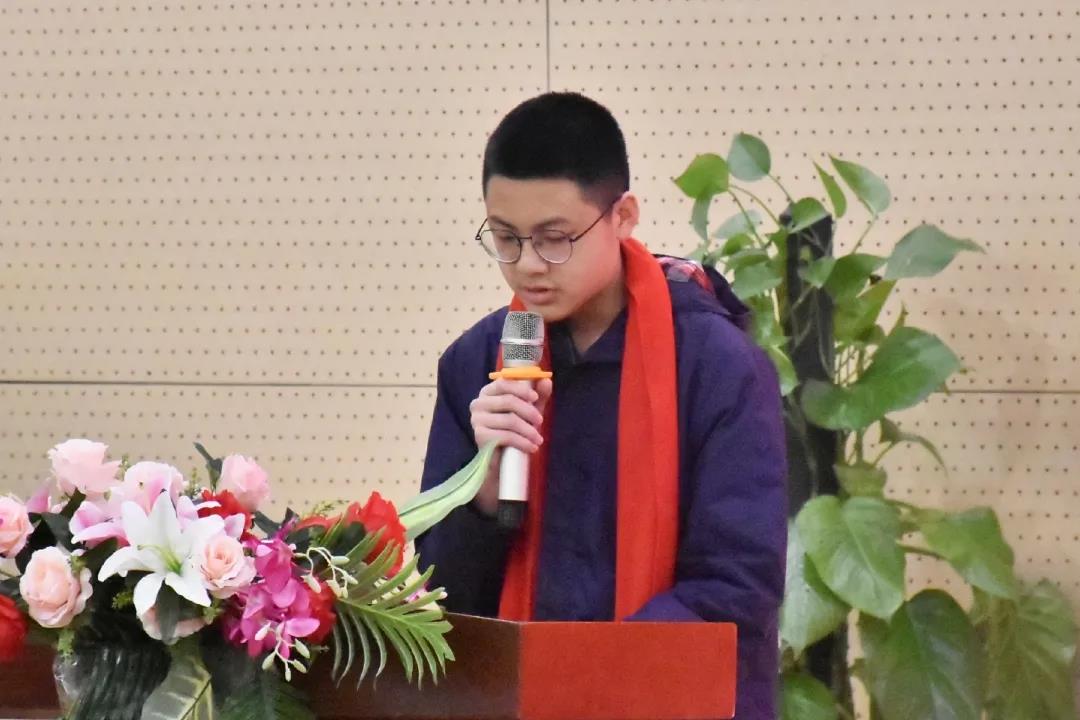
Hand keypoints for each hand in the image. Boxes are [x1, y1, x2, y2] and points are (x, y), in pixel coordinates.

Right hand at [469, 377, 552, 514]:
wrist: (501, 461)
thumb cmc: (514, 431)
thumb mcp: (528, 411)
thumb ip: (538, 397)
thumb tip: (547, 381)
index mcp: (488, 392)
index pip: (504, 383)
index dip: (522, 388)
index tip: (536, 397)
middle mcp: (478, 403)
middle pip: (508, 401)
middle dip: (529, 411)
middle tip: (541, 422)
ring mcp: (477, 420)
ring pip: (510, 420)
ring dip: (529, 431)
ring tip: (538, 439)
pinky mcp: (480, 436)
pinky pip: (506, 436)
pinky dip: (523, 442)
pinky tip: (531, 447)